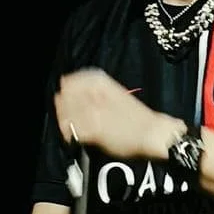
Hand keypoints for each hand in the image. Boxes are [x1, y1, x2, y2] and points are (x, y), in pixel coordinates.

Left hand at [55, 68, 178, 161]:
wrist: (154, 133)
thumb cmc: (140, 119)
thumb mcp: (121, 99)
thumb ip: (104, 96)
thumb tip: (89, 94)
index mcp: (108, 87)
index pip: (83, 79)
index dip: (71, 82)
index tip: (65, 84)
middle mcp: (100, 98)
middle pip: (73, 94)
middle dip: (63, 99)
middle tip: (59, 102)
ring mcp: (97, 114)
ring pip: (72, 111)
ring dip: (64, 115)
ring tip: (62, 120)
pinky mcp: (96, 130)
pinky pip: (76, 129)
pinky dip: (70, 131)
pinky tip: (69, 134)